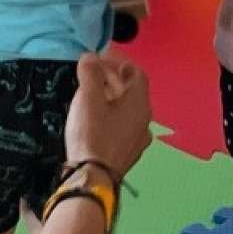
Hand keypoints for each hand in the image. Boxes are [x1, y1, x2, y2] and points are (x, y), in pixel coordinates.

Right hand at [62, 51, 153, 179]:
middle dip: (112, 79)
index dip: (118, 62)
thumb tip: (91, 57)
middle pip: (132, 91)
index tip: (98, 60)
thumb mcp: (88, 98)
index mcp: (139, 103)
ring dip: (111, 99)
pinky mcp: (128, 152)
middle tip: (90, 76)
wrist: (94, 176)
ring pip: (127, 110)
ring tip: (89, 97)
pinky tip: (94, 121)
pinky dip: (111, 116)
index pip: (136, 73)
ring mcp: (138, 138)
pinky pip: (123, 126)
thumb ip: (91, 74)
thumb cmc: (92, 133)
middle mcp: (144, 119)